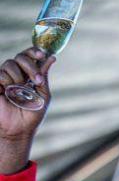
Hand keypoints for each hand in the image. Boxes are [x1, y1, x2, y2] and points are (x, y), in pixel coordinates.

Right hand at [0, 47, 54, 174]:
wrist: (18, 129)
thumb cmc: (32, 114)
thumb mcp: (43, 95)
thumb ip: (44, 76)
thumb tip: (52, 58)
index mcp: (28, 75)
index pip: (29, 56)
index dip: (34, 51)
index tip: (42, 54)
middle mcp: (16, 74)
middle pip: (20, 57)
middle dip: (30, 66)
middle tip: (36, 81)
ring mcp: (4, 78)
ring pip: (10, 63)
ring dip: (19, 76)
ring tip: (21, 91)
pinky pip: (0, 74)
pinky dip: (7, 81)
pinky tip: (9, 92)